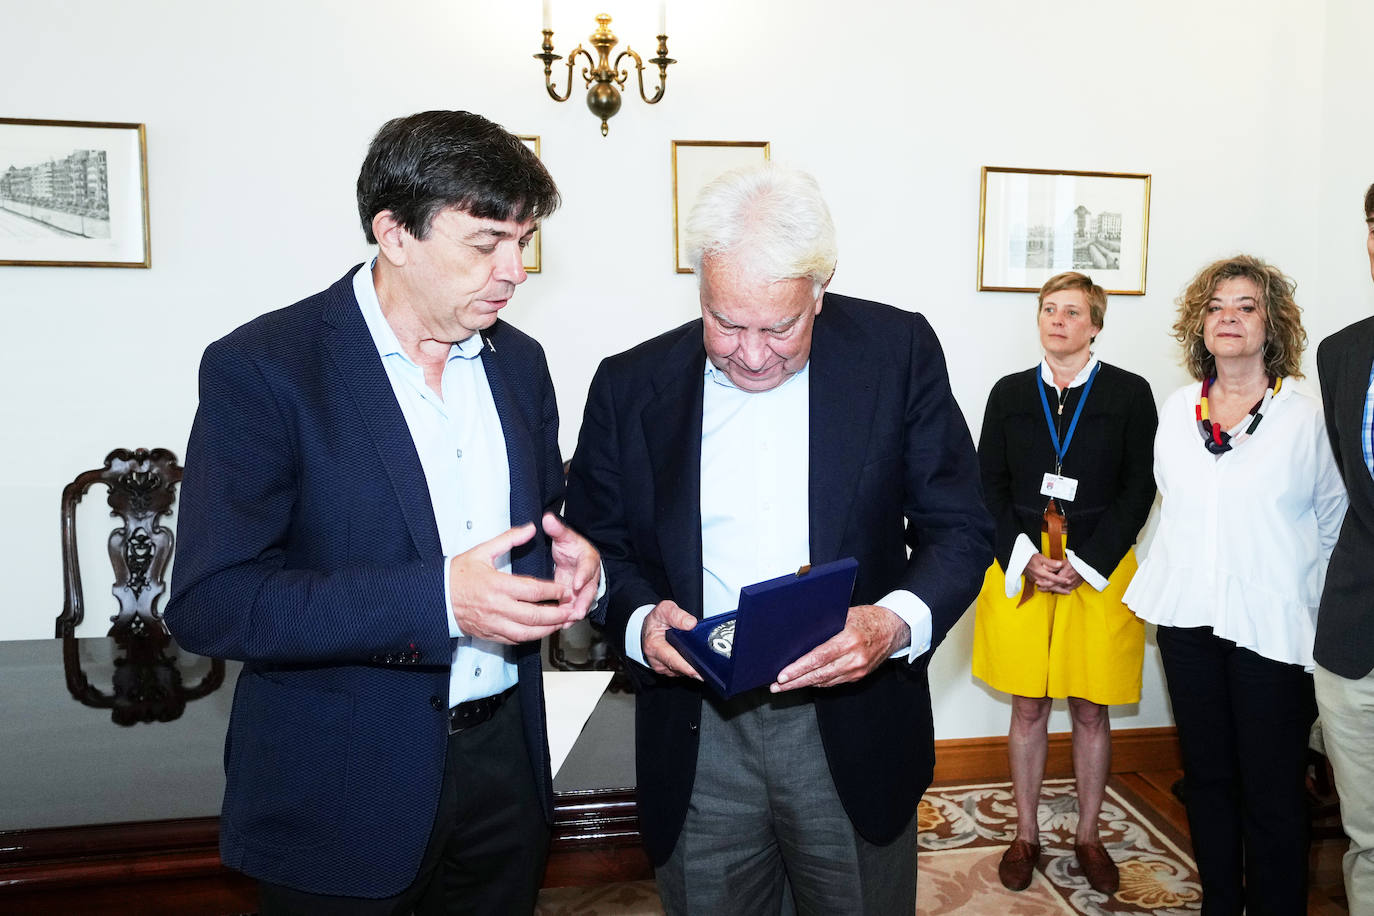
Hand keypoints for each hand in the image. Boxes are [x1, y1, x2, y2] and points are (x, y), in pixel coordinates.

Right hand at [448, 523, 577, 644]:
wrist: (436, 597)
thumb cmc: (458, 574)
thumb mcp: (482, 551)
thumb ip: (509, 539)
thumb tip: (531, 528)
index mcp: (497, 585)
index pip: (533, 591)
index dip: (553, 592)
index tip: (564, 591)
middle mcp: (497, 607)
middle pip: (534, 616)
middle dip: (556, 615)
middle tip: (570, 611)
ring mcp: (493, 623)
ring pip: (527, 633)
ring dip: (547, 630)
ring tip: (560, 624)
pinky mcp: (490, 634)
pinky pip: (514, 640)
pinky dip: (530, 638)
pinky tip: (540, 632)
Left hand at [542, 513, 600, 620]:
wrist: (574, 557)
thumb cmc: (571, 547)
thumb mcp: (564, 536)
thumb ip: (557, 529)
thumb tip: (548, 519)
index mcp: (588, 559)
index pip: (587, 566)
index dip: (583, 575)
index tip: (576, 583)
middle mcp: (589, 575)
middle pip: (589, 590)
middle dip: (583, 601)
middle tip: (577, 611)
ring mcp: (583, 588)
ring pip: (582, 602)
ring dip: (575, 612)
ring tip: (568, 622)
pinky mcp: (576, 598)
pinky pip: (573, 608)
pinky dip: (568, 617)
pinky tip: (561, 625)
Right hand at [641, 600, 702, 679]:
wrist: (649, 627)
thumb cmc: (656, 620)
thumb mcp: (664, 609)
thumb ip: (677, 615)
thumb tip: (691, 623)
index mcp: (654, 646)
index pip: (672, 660)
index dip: (686, 666)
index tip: (698, 670)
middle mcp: (657, 660)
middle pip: (679, 669)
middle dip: (694, 668)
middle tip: (709, 668)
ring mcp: (662, 667)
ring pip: (681, 671)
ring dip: (692, 667)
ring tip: (703, 659)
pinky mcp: (668, 669)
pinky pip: (681, 671)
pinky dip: (689, 666)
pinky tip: (694, 658)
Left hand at [771, 605, 909, 691]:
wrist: (893, 629)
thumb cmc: (867, 618)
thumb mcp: (845, 615)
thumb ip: (824, 626)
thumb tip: (797, 635)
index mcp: (849, 640)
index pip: (818, 658)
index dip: (798, 669)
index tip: (782, 675)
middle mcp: (854, 658)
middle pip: (819, 675)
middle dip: (795, 682)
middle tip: (776, 686)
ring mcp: (857, 669)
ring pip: (825, 682)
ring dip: (804, 684)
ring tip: (785, 686)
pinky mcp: (859, 675)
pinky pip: (834, 682)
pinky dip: (818, 683)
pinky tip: (805, 682)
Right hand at [1025, 553, 1079, 594]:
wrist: (1018, 560)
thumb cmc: (1029, 557)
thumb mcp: (1040, 557)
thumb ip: (1051, 562)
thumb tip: (1060, 565)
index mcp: (1041, 572)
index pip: (1053, 578)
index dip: (1062, 580)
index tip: (1069, 581)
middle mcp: (1038, 578)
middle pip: (1051, 586)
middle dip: (1060, 590)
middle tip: (1069, 592)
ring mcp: (1035, 581)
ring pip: (1047, 588)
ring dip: (1056, 590)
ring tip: (1064, 592)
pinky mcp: (1033, 581)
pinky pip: (1043, 586)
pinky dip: (1050, 588)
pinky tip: (1054, 589)